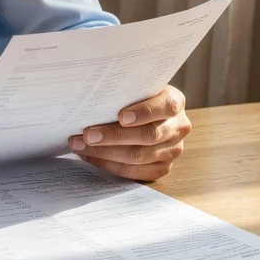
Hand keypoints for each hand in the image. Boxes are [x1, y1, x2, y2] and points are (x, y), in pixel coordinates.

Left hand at [68, 86, 190, 181]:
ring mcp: (172, 150)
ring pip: (139, 156)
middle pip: (148, 135)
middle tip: (87, 135)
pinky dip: (109, 165)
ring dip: (106, 153)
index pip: (165, 106)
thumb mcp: (135, 87)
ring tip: (80, 146)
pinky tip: (90, 156)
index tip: (121, 117)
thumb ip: (124, 90)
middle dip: (114, 136)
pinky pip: (135, 172)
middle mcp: (179, 127)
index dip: (144, 112)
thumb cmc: (135, 97)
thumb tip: (91, 97)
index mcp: (175, 102)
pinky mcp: (162, 168)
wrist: (146, 112)